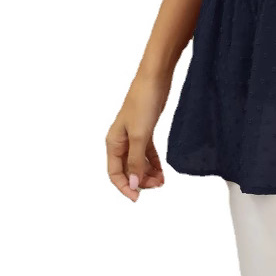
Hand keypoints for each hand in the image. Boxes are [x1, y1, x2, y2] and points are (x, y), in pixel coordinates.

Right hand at [106, 72, 170, 200]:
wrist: (156, 78)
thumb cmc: (143, 101)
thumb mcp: (140, 135)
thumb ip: (135, 161)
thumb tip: (133, 183)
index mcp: (113, 142)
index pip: (114, 173)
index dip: (124, 187)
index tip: (137, 197)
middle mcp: (121, 141)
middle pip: (127, 169)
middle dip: (140, 180)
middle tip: (156, 187)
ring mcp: (133, 135)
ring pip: (137, 162)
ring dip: (148, 173)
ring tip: (162, 181)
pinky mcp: (145, 130)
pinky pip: (147, 152)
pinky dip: (153, 163)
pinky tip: (162, 171)